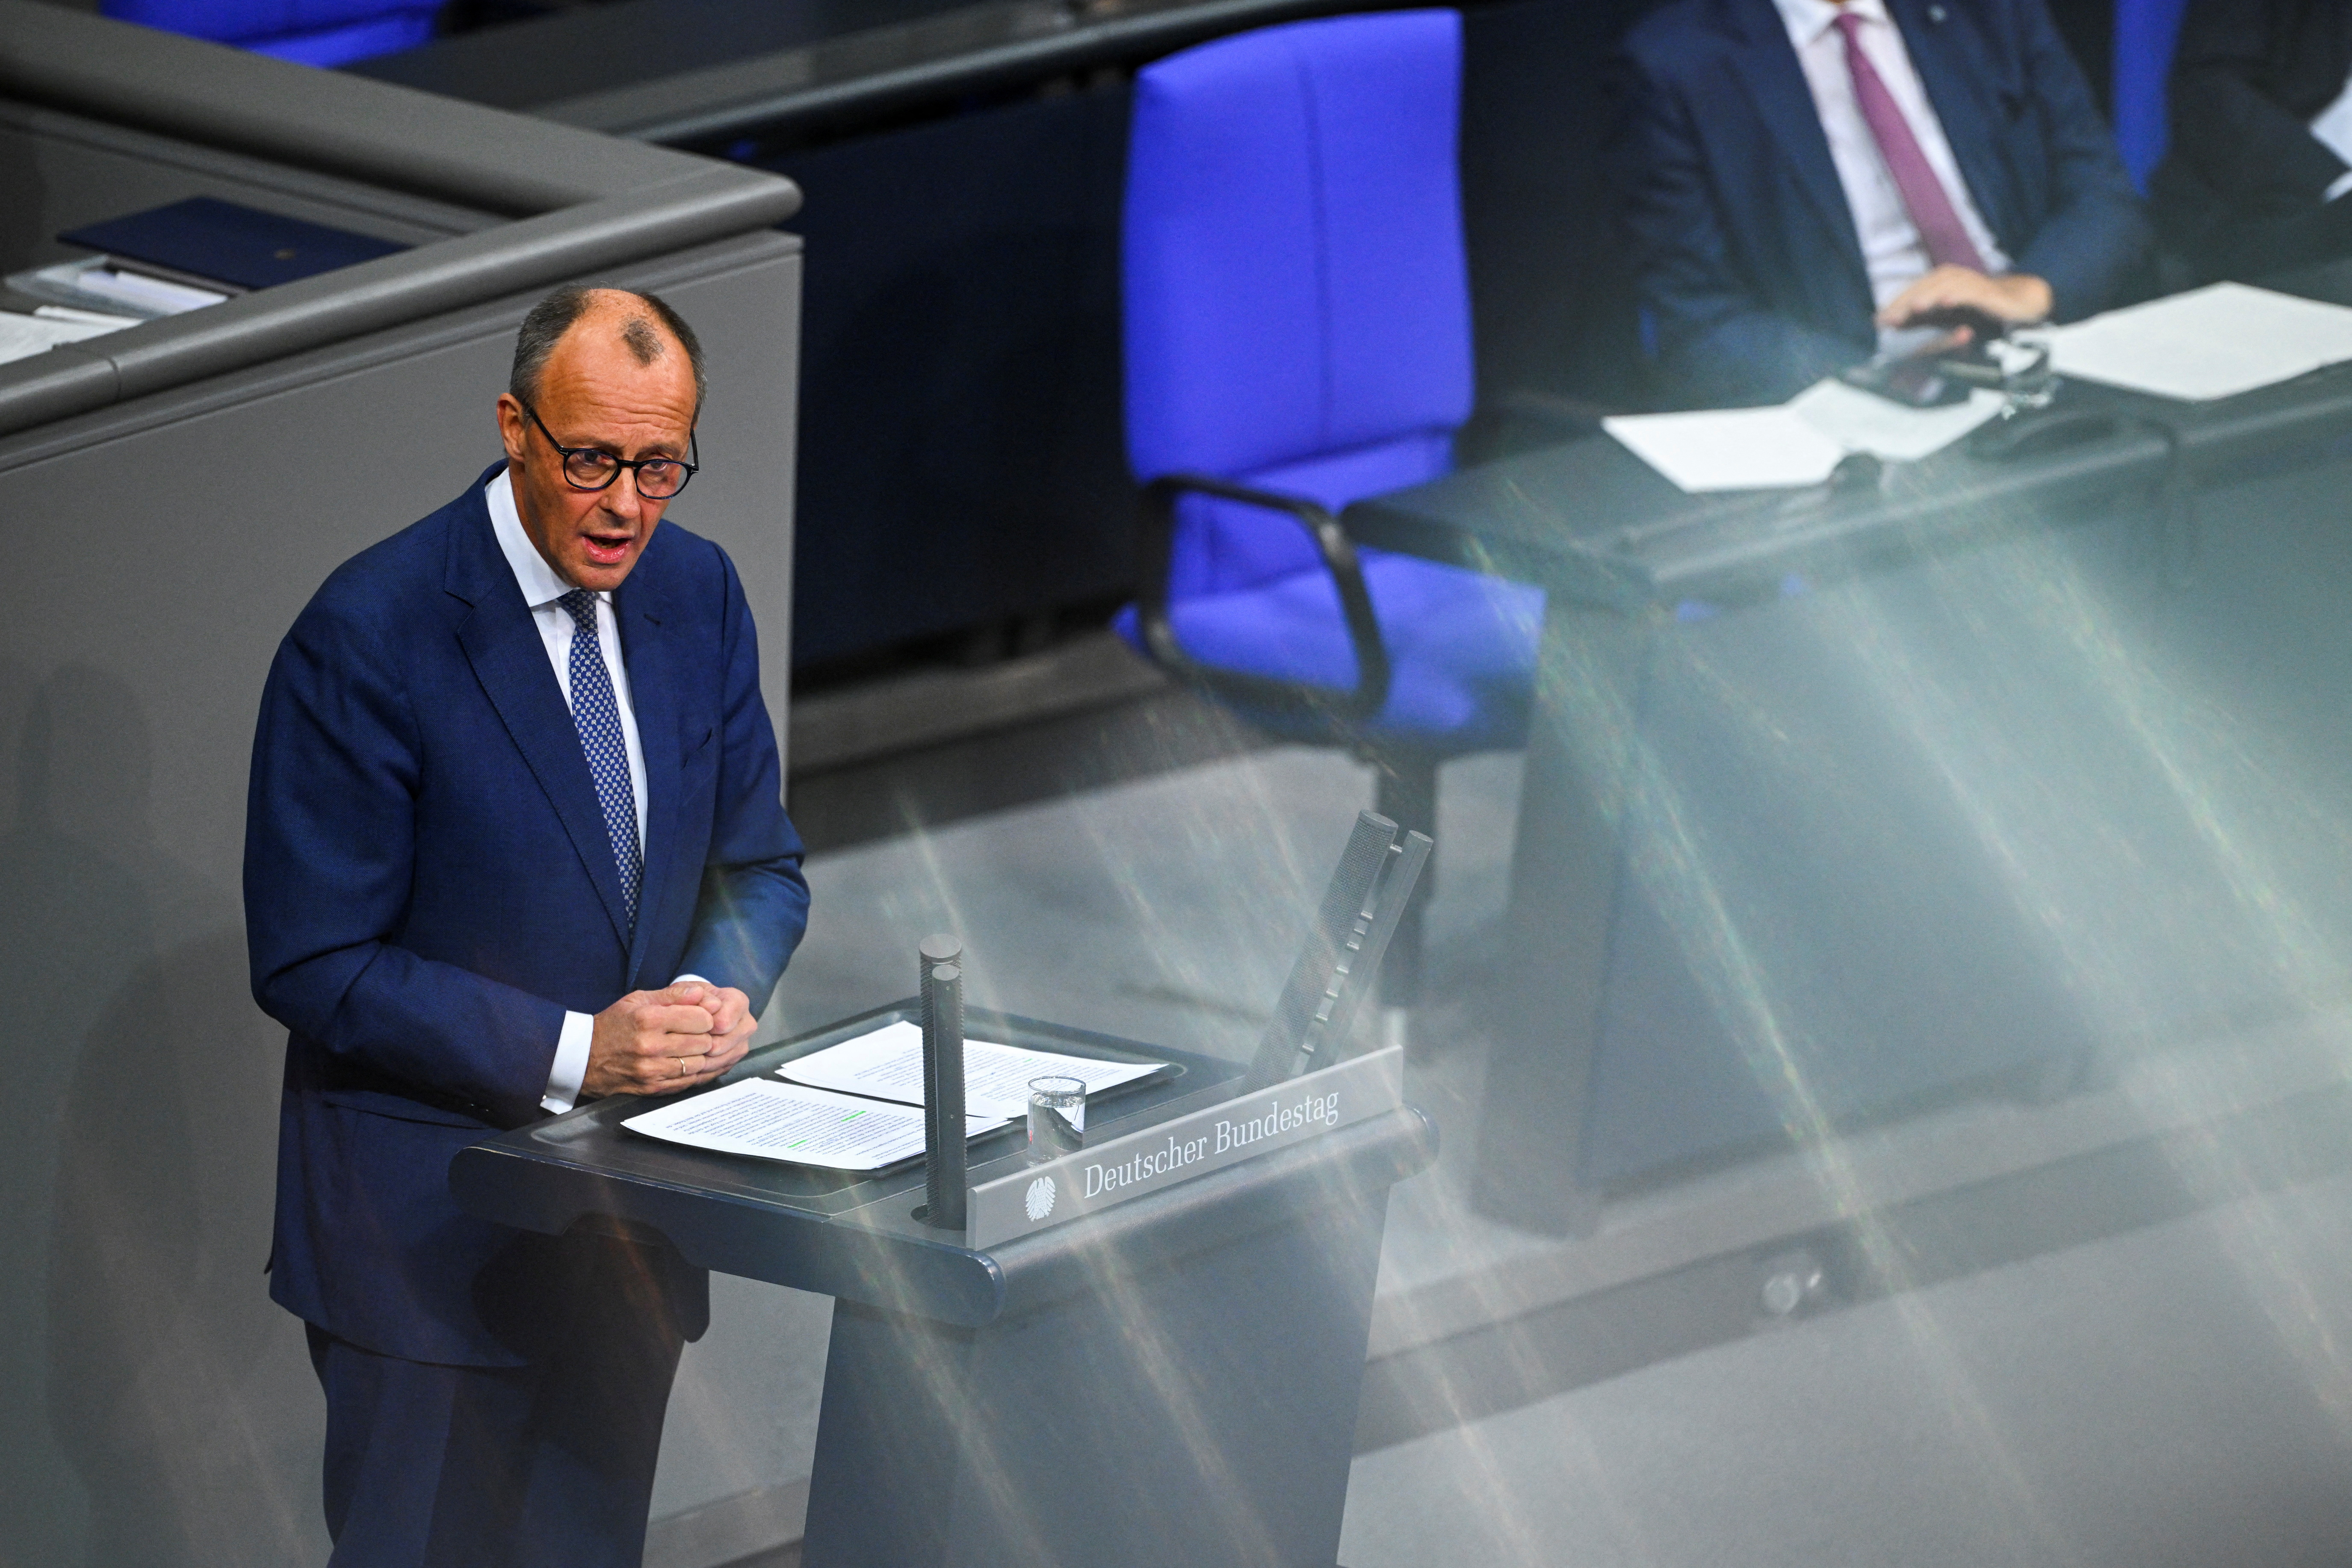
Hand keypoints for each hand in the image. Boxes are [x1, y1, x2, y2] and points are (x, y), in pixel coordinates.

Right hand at [582, 983, 738, 1096]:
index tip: (699, 1017)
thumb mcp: (638, 1000)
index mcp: (649, 1019)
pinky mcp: (652, 1088)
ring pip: (699, 1064)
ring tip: (689, 1048)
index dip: (705, 1017)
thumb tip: (703, 994)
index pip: (701, 1019)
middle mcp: (651, 1046)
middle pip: (704, 1042)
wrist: (583, 1057)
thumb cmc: (614, 1024)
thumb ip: (673, 995)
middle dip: (705, 1036)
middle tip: (696, 1033)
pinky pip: (688, 1082)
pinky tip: (685, 1062)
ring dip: (699, 1056)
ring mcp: (652, 1070)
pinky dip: (692, 1072)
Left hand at [683, 981, 756, 1065]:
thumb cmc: (687, 999)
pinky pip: (719, 1070)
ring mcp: (743, 1043)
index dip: (701, 1027)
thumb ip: (688, 994)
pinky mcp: (735, 1058)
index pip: (723, 1023)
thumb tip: (711, 1005)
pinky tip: (690, 1060)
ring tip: (682, 1052)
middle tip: (681, 1041)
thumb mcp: (681, 991)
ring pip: (720, 1060)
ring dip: (699, 1060)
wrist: (692, 1010)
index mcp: (738, 1001)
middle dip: (698, 1045)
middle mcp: (747, 1023)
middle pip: (722, 1045)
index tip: (686, 1024)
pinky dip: (703, 1068)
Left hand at [1876, 266, 2053, 335]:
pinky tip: (1946, 302)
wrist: (2019, 306)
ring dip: (1928, 296)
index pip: (1915, 290)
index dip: (1897, 304)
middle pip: (1926, 285)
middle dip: (1907, 301)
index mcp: (1943, 282)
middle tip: (1890, 317)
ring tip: (1913, 308)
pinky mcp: (1989, 292)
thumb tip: (1890, 322)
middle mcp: (1955, 279)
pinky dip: (1958, 294)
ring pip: (1946, 285)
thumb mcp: (1945, 317)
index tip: (1879, 319)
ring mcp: (1972, 284)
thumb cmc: (1978, 312)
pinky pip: (1971, 291)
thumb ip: (1920, 319)